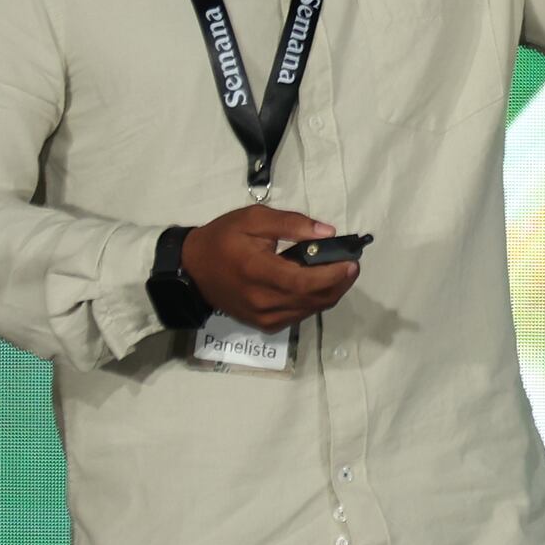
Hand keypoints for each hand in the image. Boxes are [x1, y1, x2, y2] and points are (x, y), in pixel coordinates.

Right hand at [182, 204, 366, 329]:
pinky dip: (314, 302)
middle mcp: (262, 301)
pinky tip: (318, 285)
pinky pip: (299, 316)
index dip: (332, 275)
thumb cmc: (223, 239)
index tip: (351, 262)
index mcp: (258, 272)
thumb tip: (327, 233)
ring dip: (330, 293)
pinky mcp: (264, 325)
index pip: (304, 281)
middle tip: (351, 265)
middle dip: (339, 283)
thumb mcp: (253, 219)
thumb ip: (291, 223)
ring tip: (339, 273)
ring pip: (309, 310)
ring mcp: (263, 317)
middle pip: (313, 299)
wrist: (192, 269)